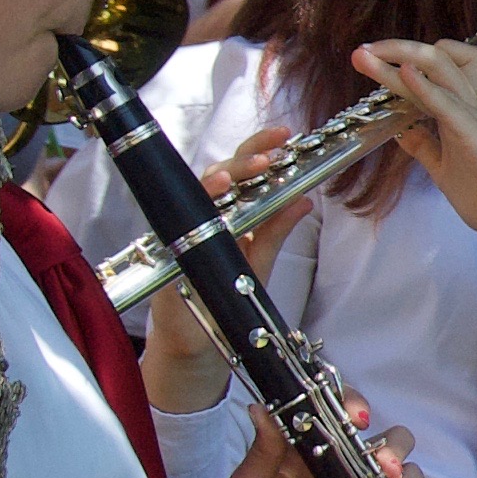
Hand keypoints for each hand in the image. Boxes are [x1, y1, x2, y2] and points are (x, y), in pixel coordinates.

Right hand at [142, 126, 305, 411]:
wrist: (197, 342)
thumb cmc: (224, 296)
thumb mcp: (259, 262)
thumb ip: (276, 231)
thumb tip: (304, 200)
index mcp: (230, 212)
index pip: (245, 172)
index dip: (261, 149)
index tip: (286, 135)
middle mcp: (206, 215)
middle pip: (222, 173)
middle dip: (246, 158)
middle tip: (271, 151)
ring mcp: (185, 230)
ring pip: (199, 193)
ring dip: (221, 179)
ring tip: (243, 172)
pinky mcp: (172, 251)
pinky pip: (183, 226)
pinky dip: (198, 212)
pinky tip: (214, 199)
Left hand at [352, 39, 476, 246]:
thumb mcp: (441, 168)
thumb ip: (424, 146)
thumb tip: (400, 131)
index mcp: (458, 112)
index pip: (429, 74)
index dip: (398, 63)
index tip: (368, 61)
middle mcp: (466, 106)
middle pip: (433, 62)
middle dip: (395, 51)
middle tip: (361, 52)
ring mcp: (472, 117)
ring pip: (441, 70)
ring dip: (404, 57)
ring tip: (371, 54)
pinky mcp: (475, 133)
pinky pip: (448, 104)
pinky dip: (425, 87)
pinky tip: (406, 74)